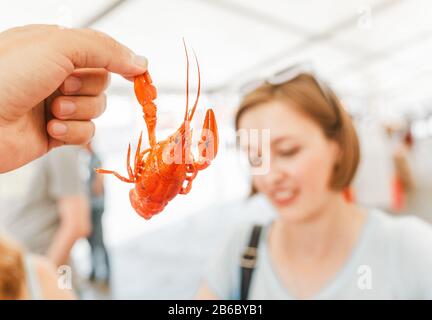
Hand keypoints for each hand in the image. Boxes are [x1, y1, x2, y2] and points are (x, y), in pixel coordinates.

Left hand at [0, 24, 146, 172]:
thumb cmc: (4, 78)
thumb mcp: (57, 47)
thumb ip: (104, 50)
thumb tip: (139, 61)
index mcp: (53, 47)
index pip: (101, 52)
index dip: (121, 62)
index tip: (138, 73)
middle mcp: (55, 75)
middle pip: (102, 82)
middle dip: (87, 89)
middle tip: (63, 87)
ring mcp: (56, 104)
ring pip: (96, 109)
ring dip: (79, 111)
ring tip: (52, 111)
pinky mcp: (56, 132)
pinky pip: (86, 133)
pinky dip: (73, 132)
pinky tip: (51, 129)